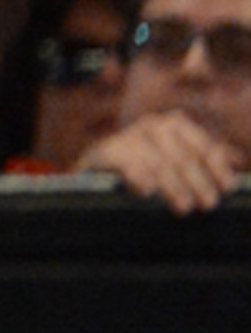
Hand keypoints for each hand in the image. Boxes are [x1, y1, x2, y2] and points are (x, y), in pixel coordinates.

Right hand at [79, 110, 244, 215]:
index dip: (216, 166)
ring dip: (173, 186)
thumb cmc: (147, 171)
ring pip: (158, 163)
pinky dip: (138, 177)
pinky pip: (126, 164)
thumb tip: (237, 168)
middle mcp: (151, 126)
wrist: (96, 176)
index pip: (202, 144)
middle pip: (182, 157)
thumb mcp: (177, 162)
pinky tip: (147, 190)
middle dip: (197, 182)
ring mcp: (126, 138)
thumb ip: (202, 163)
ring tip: (184, 206)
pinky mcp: (103, 153)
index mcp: (174, 125)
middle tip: (208, 203)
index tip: (226, 187)